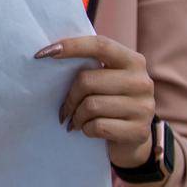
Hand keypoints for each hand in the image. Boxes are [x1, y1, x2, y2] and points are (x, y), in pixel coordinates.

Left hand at [36, 35, 156, 168]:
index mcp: (133, 61)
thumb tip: (51, 53)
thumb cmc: (111, 102)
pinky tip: (87, 129)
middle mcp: (142, 81)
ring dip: (76, 116)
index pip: (100, 45)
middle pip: (88, 80)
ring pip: (91, 106)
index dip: (71, 46)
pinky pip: (98, 126)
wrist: (132, 140)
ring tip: (76, 120)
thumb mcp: (107, 80)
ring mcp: (144, 107)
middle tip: (64, 109)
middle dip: (70, 97)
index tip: (42, 54)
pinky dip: (86, 129)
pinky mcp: (138, 131)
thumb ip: (91, 66)